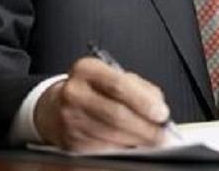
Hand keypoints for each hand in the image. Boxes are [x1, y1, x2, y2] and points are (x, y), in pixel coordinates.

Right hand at [34, 57, 169, 150]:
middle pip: (116, 114)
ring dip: (137, 141)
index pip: (118, 85)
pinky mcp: (70, 142)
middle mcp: (75, 93)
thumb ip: (138, 86)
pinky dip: (123, 150)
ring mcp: (70, 119)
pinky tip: (133, 146)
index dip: (143, 101)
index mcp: (87, 69)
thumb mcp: (112, 75)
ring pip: (111, 135)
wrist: (55, 105)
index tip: (162, 113)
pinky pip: (103, 150)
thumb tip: (158, 106)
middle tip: (162, 134)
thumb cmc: (92, 88)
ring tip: (152, 141)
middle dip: (144, 127)